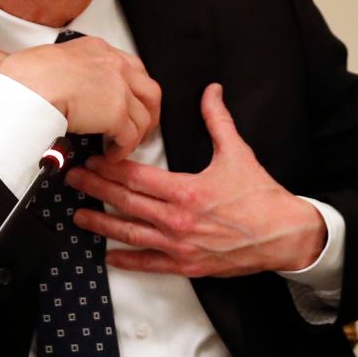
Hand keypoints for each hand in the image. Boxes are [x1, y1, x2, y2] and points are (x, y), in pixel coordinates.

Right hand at [0, 37, 159, 159]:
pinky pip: (131, 136)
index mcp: (94, 49)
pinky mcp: (118, 112)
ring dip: (137, 133)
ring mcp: (119, 88)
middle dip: (148, 110)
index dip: (130, 86)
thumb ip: (3, 60)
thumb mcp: (16, 61)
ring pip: (143, 114)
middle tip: (140, 127)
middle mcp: (113, 65)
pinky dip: (123, 149)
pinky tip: (111, 156)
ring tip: (124, 146)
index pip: (127, 66)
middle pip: (148, 89)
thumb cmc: (20, 75)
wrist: (27, 87)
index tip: (126, 100)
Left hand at [65, 82, 326, 276]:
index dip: (110, 168)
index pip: (137, 177)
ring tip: (78, 216)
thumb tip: (211, 91)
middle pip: (125, 202)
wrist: (283, 235)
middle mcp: (177, 220)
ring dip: (101, 224)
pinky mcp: (187, 264)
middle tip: (73, 180)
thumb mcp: (238, 154)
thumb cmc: (261, 197)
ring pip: (130, 234)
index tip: (93, 160)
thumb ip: (218, 121)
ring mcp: (180, 245)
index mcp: (186, 191)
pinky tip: (110, 256)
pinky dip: (128, 260)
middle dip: (96, 190)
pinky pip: (150, 264)